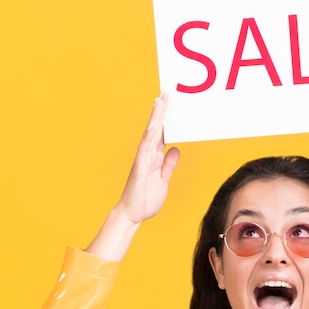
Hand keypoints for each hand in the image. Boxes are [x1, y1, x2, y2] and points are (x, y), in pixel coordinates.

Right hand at [115, 93, 179, 224]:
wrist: (133, 215)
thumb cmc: (145, 200)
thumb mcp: (163, 180)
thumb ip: (168, 165)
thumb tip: (175, 150)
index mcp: (154, 158)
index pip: (162, 135)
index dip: (167, 120)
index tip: (171, 105)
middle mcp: (148, 155)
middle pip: (156, 129)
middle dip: (162, 111)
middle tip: (167, 93)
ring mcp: (143, 159)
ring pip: (151, 133)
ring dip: (156, 116)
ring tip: (161, 100)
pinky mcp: (140, 166)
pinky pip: (145, 147)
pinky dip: (150, 134)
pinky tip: (155, 123)